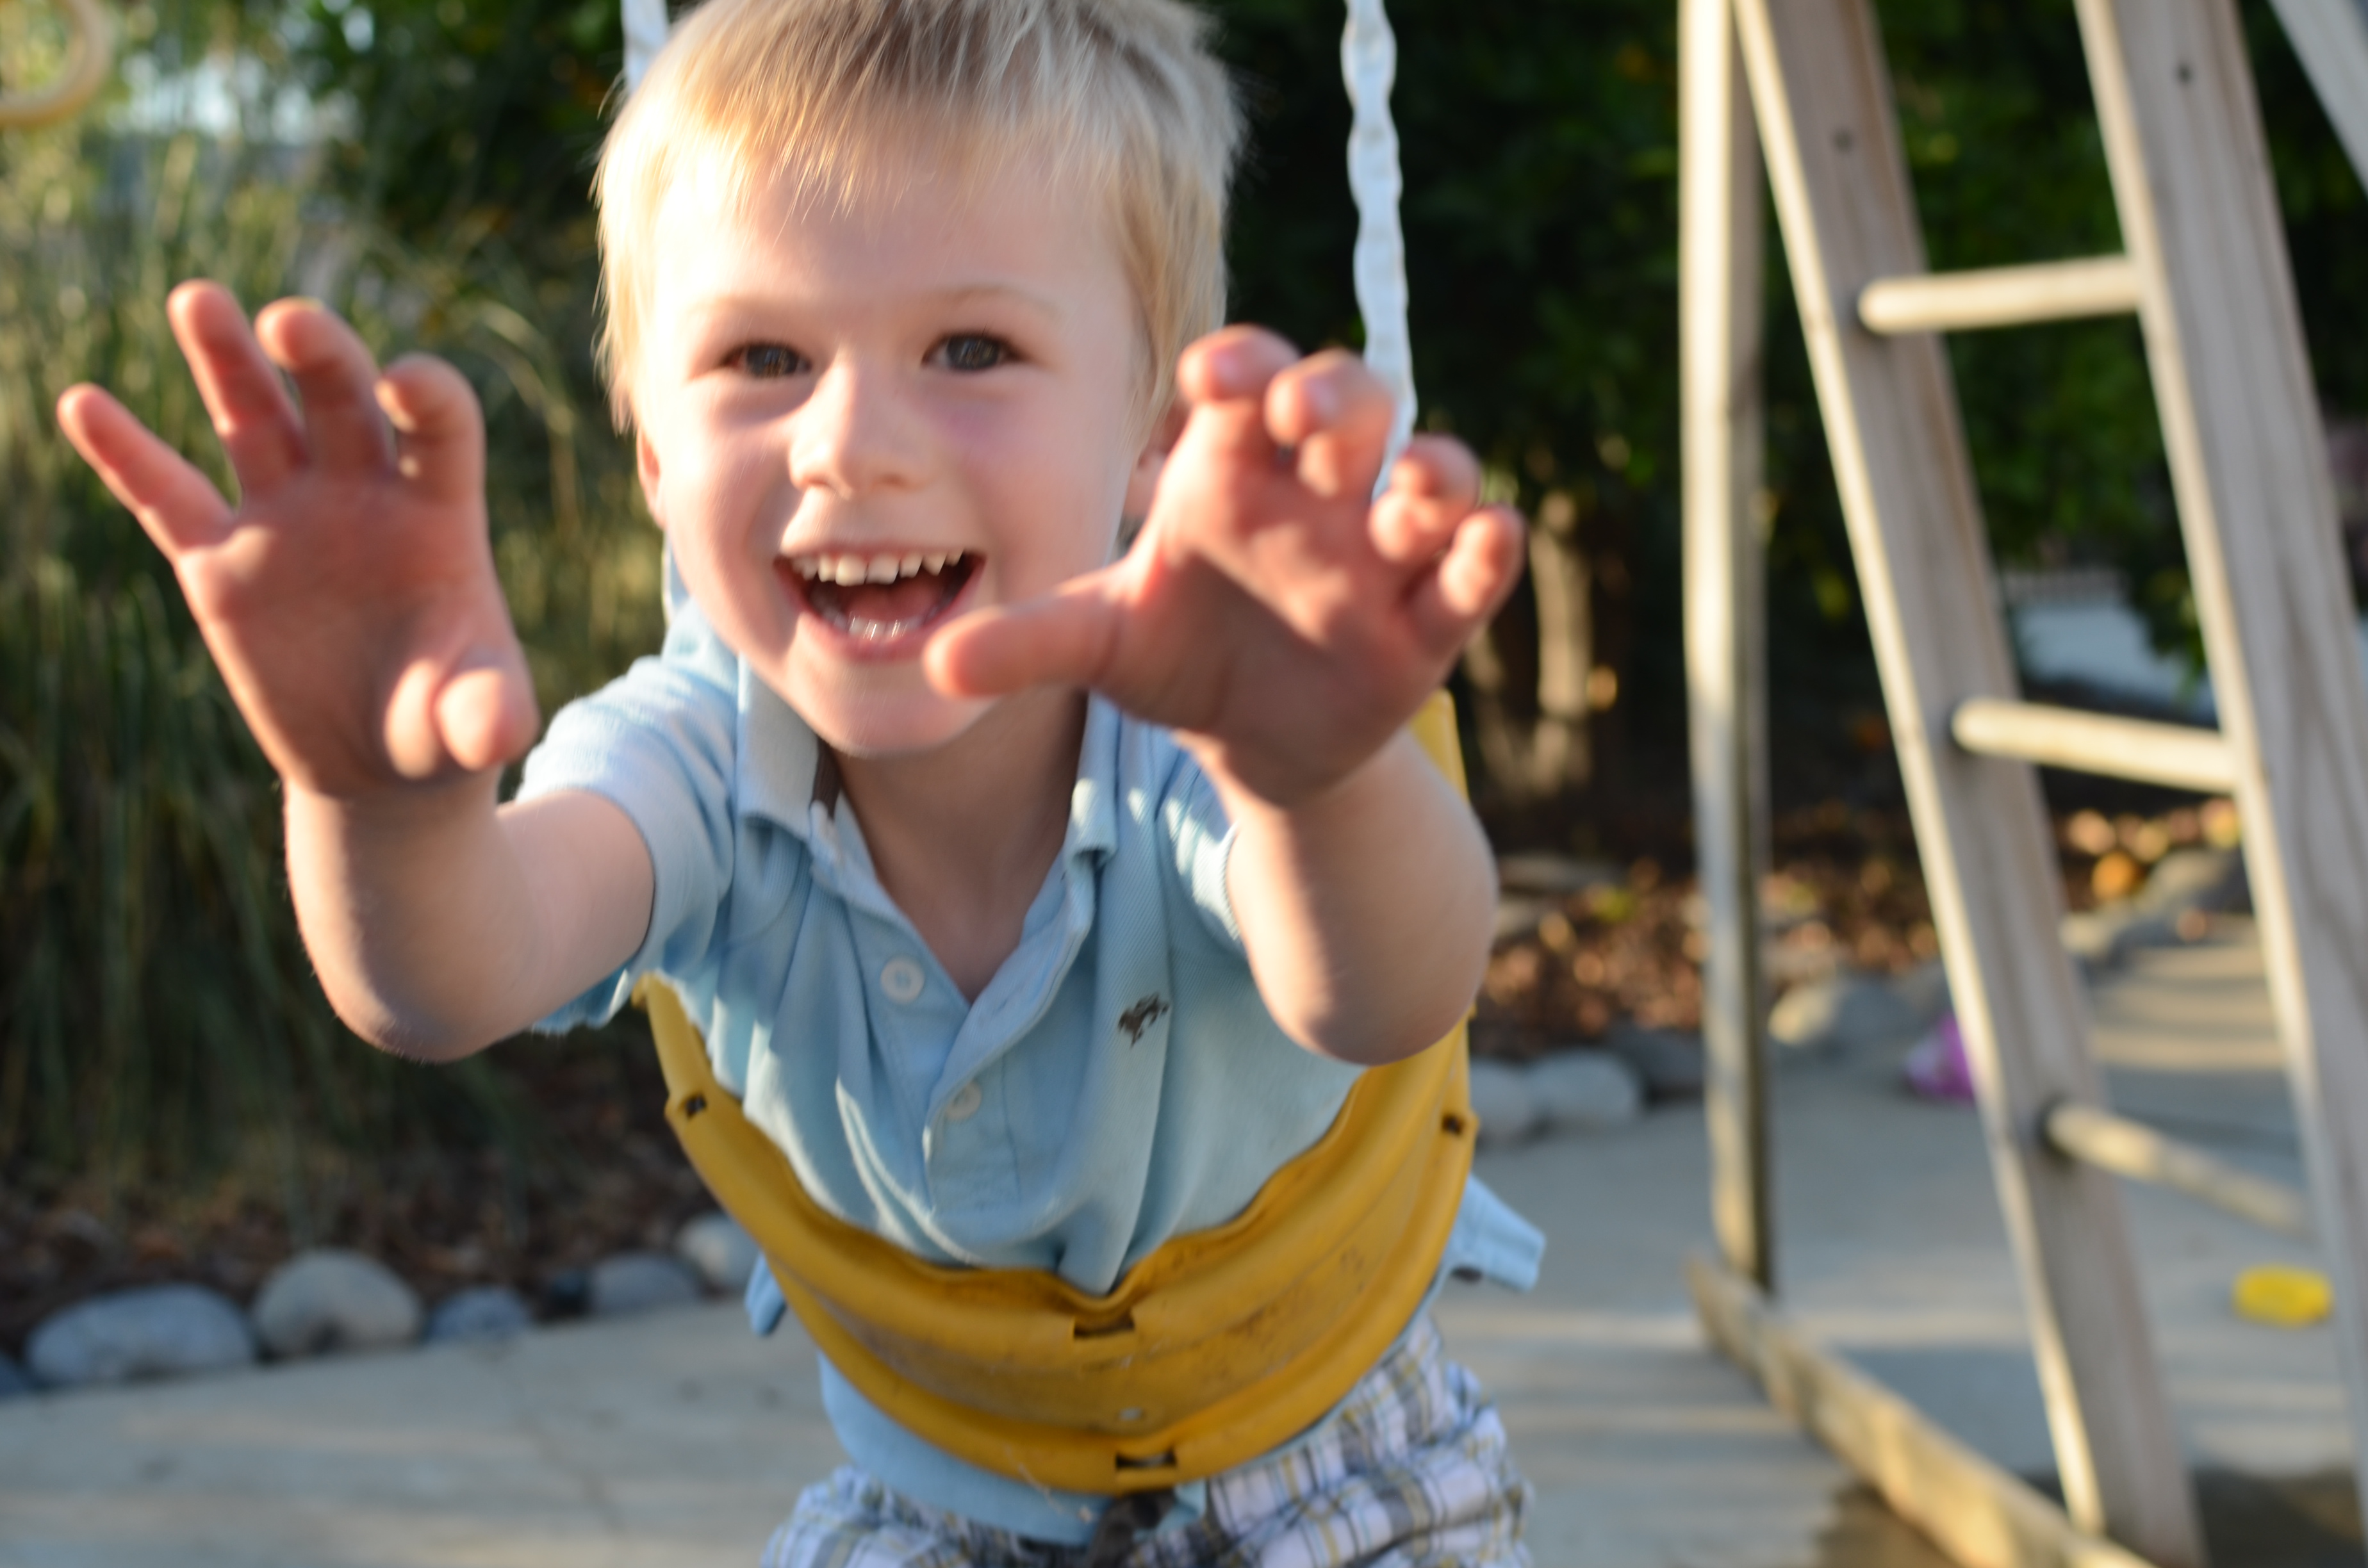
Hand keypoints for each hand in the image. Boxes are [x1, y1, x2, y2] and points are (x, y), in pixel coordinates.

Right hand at [55, 282, 535, 798]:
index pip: (441, 426)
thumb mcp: (477, 722)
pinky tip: (85, 404)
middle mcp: (360, 493)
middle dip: (319, 354)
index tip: (403, 383)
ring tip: (198, 299)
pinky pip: (166, 495)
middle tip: (286, 322)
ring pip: (253, 419)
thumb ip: (488, 712)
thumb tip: (499, 735)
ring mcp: (286, 519)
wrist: (380, 765)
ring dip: (225, 358)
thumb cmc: (444, 724)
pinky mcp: (220, 563)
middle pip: (340, 398)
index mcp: (437, 512)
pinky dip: (126, 453)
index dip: (427, 396)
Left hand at [925, 327, 1523, 806]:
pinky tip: (1485, 540)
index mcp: (1233, 468)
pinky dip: (1488, 548)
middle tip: (1308, 424)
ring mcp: (1378, 552)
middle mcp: (1315, 492)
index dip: (1244, 363)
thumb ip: (1026, 642)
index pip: (1248, 383)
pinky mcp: (1427, 620)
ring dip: (1427, 473)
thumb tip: (935, 664)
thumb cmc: (1175, 653)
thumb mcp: (1099, 644)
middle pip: (1352, 402)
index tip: (1215, 375)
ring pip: (1431, 473)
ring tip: (1398, 500)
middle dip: (1341, 399)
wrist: (1244, 738)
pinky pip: (1475, 567)